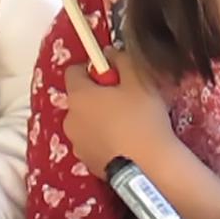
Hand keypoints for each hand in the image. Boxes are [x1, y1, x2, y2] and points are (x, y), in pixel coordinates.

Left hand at [63, 49, 172, 176]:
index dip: (92, 68)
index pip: (74, 71)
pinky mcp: (87, 162)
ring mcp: (76, 144)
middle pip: (80, 98)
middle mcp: (70, 119)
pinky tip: (126, 144)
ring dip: (100, 119)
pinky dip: (104, 140)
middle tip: (125, 99)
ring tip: (128, 125)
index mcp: (78, 96)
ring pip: (86, 122)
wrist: (149, 165)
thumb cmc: (143, 117)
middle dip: (98, 96)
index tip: (113, 73)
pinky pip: (93, 143)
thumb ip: (121, 59)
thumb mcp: (139, 80)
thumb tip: (109, 52)